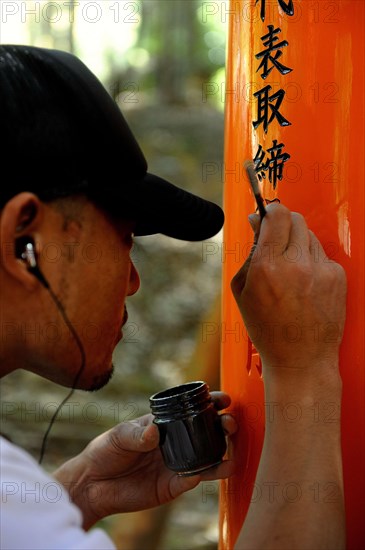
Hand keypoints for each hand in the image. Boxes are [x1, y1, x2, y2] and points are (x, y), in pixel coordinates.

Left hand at [54, 392, 235, 529]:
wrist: (93, 484)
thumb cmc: (106, 450)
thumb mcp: (119, 435)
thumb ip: (137, 434)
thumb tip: (154, 432)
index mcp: (166, 424)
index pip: (193, 411)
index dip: (212, 404)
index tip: (224, 400)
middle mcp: (176, 443)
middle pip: (207, 433)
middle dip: (223, 427)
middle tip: (229, 424)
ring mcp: (176, 464)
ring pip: (207, 460)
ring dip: (221, 457)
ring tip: (231, 457)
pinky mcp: (171, 486)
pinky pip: (190, 481)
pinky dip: (198, 477)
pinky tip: (199, 474)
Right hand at [231, 203, 346, 378]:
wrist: (300, 358)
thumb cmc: (268, 329)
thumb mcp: (242, 291)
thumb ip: (249, 253)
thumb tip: (258, 225)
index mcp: (267, 266)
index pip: (276, 215)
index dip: (269, 210)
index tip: (266, 212)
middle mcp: (296, 264)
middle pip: (295, 219)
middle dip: (283, 224)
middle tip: (276, 239)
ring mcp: (320, 269)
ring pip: (309, 236)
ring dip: (297, 244)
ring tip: (290, 271)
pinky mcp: (337, 276)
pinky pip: (321, 255)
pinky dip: (311, 262)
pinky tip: (304, 283)